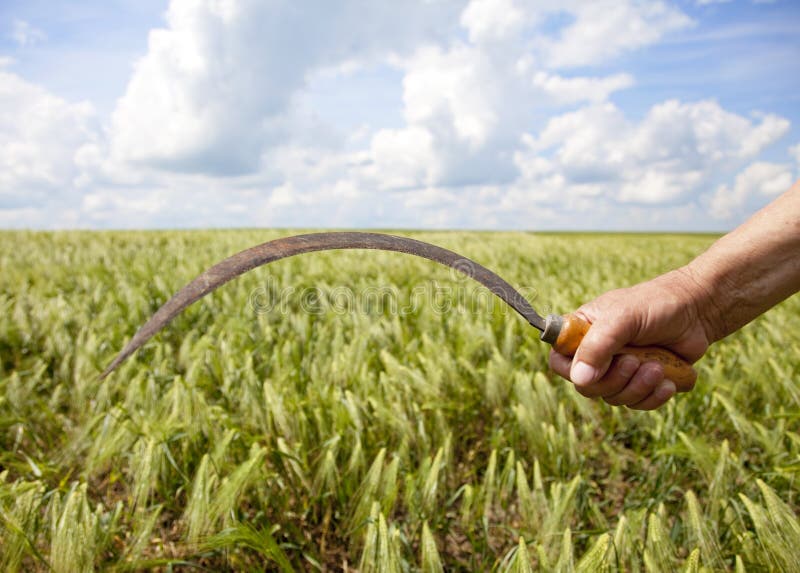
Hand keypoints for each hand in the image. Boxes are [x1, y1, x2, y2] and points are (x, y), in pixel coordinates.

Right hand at [549, 268, 712, 409]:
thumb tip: (580, 379)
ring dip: (638, 388)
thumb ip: (599, 345)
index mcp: (583, 332)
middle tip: (636, 362)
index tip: (595, 366)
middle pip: (588, 387)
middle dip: (615, 381)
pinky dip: (653, 397)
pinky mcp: (642, 382)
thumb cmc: (657, 304)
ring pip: (614, 398)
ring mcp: (619, 370)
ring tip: (658, 367)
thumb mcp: (624, 318)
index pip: (560, 361)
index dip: (573, 371)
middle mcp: (597, 353)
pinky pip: (638, 404)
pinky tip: (668, 383)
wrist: (699, 311)